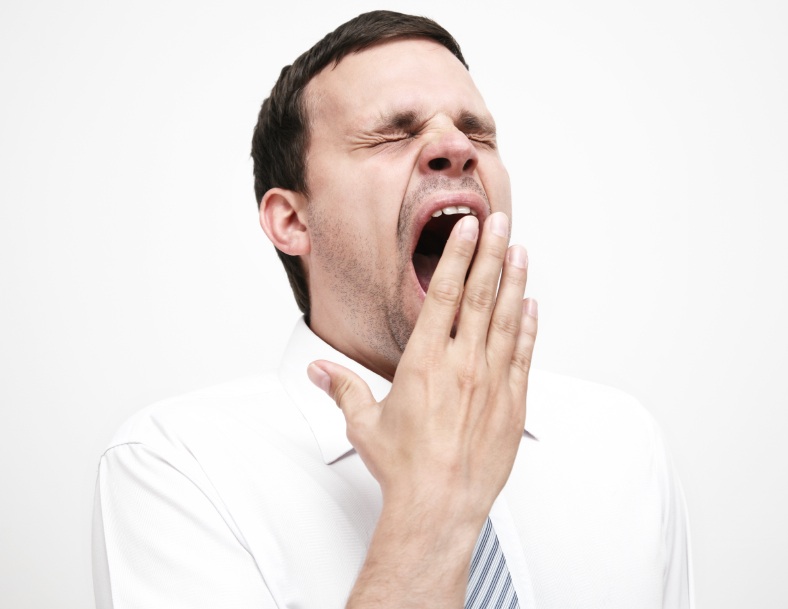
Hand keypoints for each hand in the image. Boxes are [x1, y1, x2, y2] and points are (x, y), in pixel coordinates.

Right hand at [308, 211, 536, 525]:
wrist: (439, 507)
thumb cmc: (403, 467)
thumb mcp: (365, 423)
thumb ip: (342, 388)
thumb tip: (317, 371)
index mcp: (424, 362)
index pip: (443, 295)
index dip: (456, 257)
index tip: (467, 229)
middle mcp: (462, 364)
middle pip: (479, 296)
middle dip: (489, 253)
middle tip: (499, 222)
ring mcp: (491, 382)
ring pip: (505, 319)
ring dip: (513, 281)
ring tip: (519, 251)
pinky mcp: (512, 403)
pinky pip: (523, 354)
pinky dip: (528, 327)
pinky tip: (531, 306)